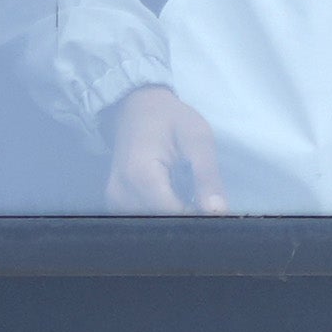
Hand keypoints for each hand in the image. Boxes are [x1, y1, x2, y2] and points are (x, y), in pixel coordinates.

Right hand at [105, 85, 230, 214]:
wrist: (138, 108)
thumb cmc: (170, 119)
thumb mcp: (198, 139)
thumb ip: (207, 177)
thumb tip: (217, 211)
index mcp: (141, 176)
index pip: (173, 216)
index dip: (197, 218)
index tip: (212, 209)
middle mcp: (121, 193)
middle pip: (160, 224)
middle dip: (186, 218)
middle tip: (202, 199)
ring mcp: (114, 200)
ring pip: (151, 224)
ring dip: (173, 216)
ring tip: (186, 193)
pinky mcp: (115, 202)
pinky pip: (142, 218)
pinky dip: (160, 212)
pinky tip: (172, 196)